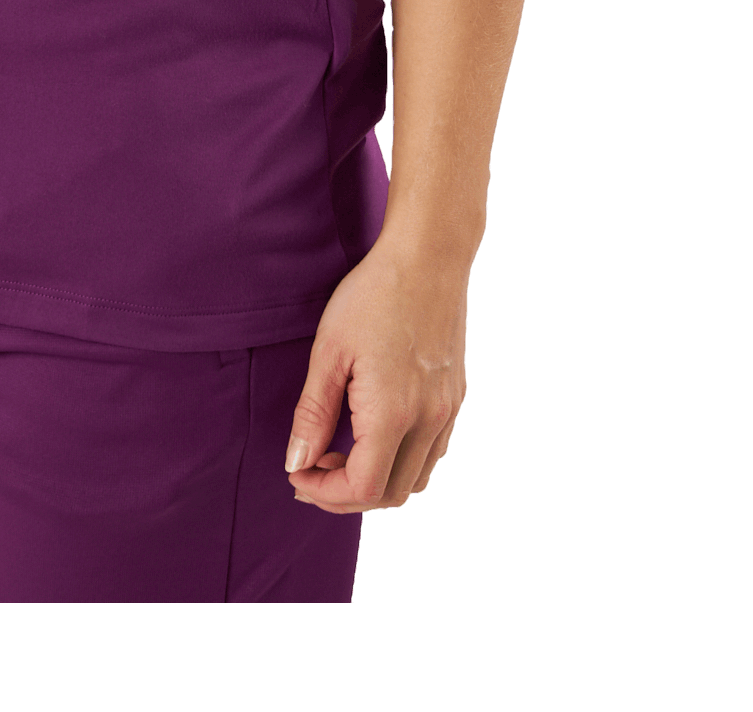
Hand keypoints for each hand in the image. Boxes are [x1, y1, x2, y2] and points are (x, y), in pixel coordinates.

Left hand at [284, 239, 470, 511]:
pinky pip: (432, 455)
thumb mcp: (329, 350)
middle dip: (346, 495)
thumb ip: (313, 413)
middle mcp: (429, 422)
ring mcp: (448, 413)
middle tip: (311, 470)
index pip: (362, 487)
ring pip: (417, 481)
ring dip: (376, 483)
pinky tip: (373, 437)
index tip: (297, 473)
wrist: (429, 256)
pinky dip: (401, 463)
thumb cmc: (374, 295)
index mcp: (393, 413)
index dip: (325, 493)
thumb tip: (297, 461)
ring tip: (339, 455)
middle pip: (391, 495)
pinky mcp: (455, 400)